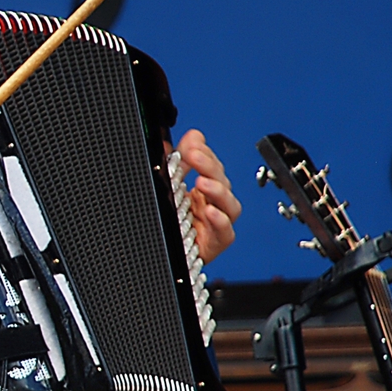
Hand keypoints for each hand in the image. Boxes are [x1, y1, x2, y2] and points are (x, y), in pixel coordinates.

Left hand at [176, 129, 241, 262]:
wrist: (161, 254)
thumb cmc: (171, 222)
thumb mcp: (169, 186)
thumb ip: (177, 161)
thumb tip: (190, 135)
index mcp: (202, 189)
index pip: (211, 166)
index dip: (205, 153)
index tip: (193, 143)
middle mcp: (212, 204)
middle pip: (222, 181)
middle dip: (209, 166)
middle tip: (194, 156)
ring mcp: (216, 223)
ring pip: (230, 205)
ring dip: (217, 191)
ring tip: (202, 183)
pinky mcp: (216, 243)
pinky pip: (225, 231)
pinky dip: (219, 220)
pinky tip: (209, 211)